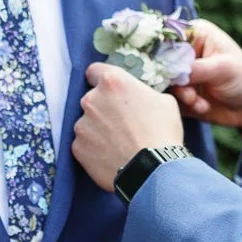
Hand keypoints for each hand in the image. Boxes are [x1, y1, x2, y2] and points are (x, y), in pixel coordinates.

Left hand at [73, 61, 185, 191]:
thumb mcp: (164, 101)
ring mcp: (81, 125)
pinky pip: (83, 144)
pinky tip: (111, 155)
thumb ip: (143, 93)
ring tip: (118, 143)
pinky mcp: (77, 147)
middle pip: (91, 99)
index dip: (102, 80)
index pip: (94, 71)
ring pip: (87, 123)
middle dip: (103, 108)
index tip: (110, 91)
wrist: (153, 170)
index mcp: (112, 82)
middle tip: (122, 123)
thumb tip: (139, 97)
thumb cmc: (162, 133)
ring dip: (98, 129)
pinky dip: (94, 148)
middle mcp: (91, 99)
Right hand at [169, 19, 241, 128]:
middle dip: (172, 79)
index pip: (167, 37)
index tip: (164, 68)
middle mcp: (186, 53)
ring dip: (181, 95)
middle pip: (161, 61)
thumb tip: (168, 72)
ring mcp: (183, 74)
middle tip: (188, 92)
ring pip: (165, 83)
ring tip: (197, 101)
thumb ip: (194, 69)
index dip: (160, 52)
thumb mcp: (222, 69)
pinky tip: (203, 107)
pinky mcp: (183, 93)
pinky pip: (172, 99)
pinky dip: (185, 105)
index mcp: (195, 35)